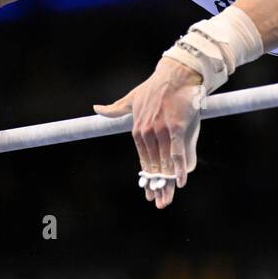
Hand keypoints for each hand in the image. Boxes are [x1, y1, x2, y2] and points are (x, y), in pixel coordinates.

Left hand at [93, 58, 204, 208]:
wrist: (176, 75)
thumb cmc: (155, 87)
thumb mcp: (132, 99)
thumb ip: (115, 109)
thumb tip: (96, 109)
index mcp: (137, 130)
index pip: (143, 160)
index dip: (147, 178)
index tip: (149, 193)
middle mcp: (147, 133)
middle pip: (154, 165)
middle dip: (157, 187)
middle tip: (159, 203)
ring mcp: (161, 131)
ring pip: (165, 163)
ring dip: (167, 184)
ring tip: (167, 199)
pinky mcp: (175, 128)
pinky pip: (177, 152)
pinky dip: (179, 168)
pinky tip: (181, 181)